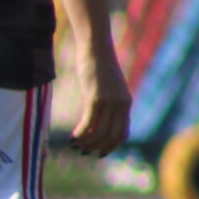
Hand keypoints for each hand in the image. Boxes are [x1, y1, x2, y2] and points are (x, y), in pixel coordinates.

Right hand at [58, 41, 130, 155]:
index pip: (123, 133)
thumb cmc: (99, 64)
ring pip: (99, 132)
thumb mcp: (107, 86)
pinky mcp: (95, 98)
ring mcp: (108, 102)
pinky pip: (88, 123)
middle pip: (111, 136)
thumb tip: (98, 116)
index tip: (99, 151)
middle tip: (84, 152)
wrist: (96, 47)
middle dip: (97, 147)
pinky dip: (80, 134)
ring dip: (86, 143)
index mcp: (126, 103)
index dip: (111, 146)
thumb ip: (108, 101)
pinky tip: (72, 137)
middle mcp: (120, 105)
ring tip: (75, 145)